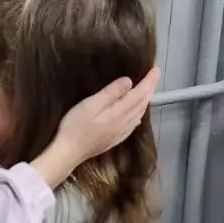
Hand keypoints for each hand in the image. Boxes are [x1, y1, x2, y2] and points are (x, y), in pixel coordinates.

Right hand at [30, 68, 160, 189]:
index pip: (140, 94)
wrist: (68, 153)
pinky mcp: (114, 140)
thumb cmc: (74, 127)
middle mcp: (123, 123)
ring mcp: (119, 133)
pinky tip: (137, 116)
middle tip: (153, 76)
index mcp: (119, 113)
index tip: (156, 69)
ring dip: (145, 101)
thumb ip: (111, 93)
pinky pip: (132, 125)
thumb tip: (129, 82)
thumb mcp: (90, 104)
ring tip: (147, 91)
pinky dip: (138, 116)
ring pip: (139, 114)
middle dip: (150, 89)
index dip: (149, 81)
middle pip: (142, 104)